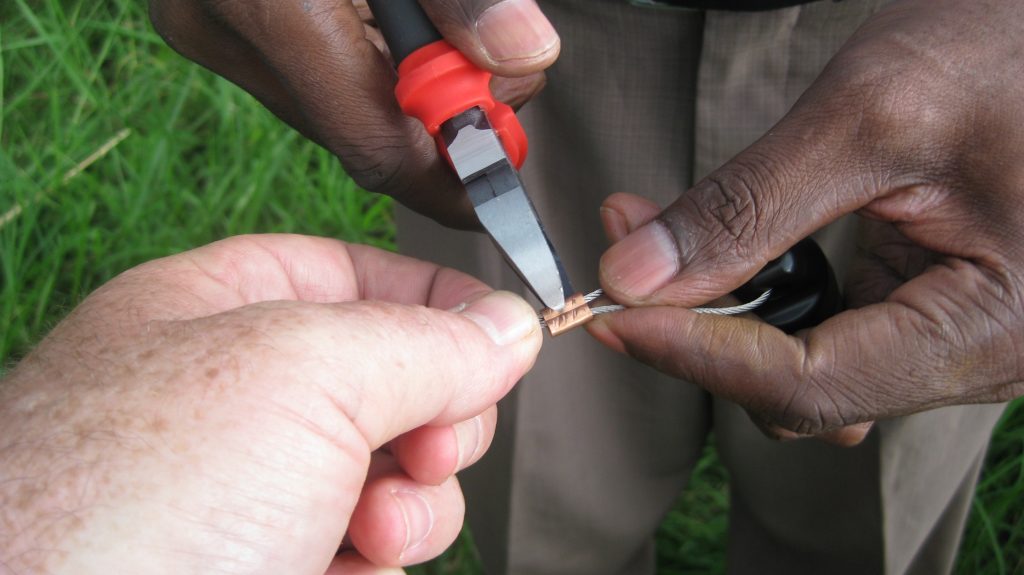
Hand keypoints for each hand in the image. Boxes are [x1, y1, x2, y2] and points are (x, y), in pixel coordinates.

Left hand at [0, 234, 541, 572]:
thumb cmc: (123, 509)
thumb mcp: (301, 374)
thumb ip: (424, 341)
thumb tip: (508, 326)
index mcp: (214, 311)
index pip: (354, 274)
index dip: (434, 298)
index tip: (502, 334)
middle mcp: (231, 399)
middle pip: (389, 379)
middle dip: (434, 415)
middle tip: (432, 443)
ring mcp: (249, 491)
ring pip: (390, 472)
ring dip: (415, 500)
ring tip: (379, 524)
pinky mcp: (268, 565)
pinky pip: (367, 547)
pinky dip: (381, 559)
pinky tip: (351, 567)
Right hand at [148, 0, 558, 227]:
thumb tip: (523, 55)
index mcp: (262, 1)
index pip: (370, 140)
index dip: (449, 176)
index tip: (505, 181)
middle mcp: (224, 30)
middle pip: (361, 129)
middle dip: (446, 119)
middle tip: (501, 71)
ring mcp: (219, 29)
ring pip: (342, 105)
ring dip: (415, 91)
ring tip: (459, 37)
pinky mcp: (226, 22)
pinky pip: (317, 73)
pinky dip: (377, 65)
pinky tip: (408, 28)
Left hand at [594, 0, 1023, 441]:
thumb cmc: (1003, 48)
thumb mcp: (869, 116)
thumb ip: (748, 207)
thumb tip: (634, 276)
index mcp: (993, 329)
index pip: (809, 384)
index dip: (695, 352)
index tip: (610, 310)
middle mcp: (984, 356)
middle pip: (802, 386)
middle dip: (700, 326)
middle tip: (626, 246)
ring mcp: (955, 334)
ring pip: (807, 365)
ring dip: (725, 311)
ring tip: (660, 232)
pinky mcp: (928, 301)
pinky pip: (828, 328)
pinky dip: (763, 292)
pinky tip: (727, 241)